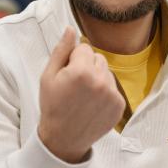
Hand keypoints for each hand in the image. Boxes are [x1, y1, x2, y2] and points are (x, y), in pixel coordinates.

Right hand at [38, 27, 125, 162]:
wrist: (64, 139)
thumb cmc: (53, 106)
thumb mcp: (48, 77)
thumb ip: (61, 50)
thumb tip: (70, 29)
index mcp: (81, 71)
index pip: (84, 47)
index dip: (73, 59)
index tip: (67, 74)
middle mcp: (100, 80)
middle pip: (98, 57)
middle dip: (87, 66)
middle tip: (75, 85)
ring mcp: (112, 94)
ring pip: (107, 72)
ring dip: (97, 79)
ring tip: (84, 96)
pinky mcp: (120, 105)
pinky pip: (113, 87)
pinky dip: (105, 93)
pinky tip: (92, 104)